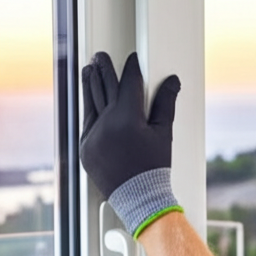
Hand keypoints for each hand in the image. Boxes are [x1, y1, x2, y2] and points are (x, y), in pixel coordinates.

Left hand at [80, 51, 181, 235]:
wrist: (139, 198)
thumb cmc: (154, 168)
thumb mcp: (164, 133)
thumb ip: (166, 103)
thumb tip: (172, 82)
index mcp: (127, 118)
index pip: (129, 83)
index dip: (131, 68)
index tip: (131, 59)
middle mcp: (106, 125)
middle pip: (104, 87)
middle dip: (104, 69)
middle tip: (101, 56)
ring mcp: (92, 136)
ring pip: (90, 102)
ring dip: (89, 83)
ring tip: (89, 69)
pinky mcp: (84, 147)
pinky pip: (86, 121)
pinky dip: (89, 108)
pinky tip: (89, 99)